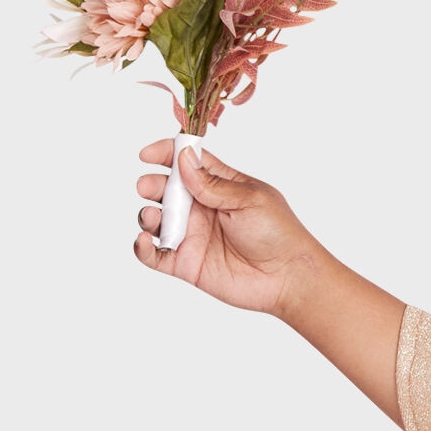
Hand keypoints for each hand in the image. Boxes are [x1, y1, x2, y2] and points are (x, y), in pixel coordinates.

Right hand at [131, 138, 328, 316]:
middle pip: (164, 189)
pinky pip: (154, 255)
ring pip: (154, 220)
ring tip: (153, 217)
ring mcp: (192, 236)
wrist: (289, 277)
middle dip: (152, 185)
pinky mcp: (186, 263)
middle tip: (149, 187)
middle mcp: (201, 208)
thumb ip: (213, 183)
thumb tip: (183, 160)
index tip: (148, 154)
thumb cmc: (278, 233)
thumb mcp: (249, 199)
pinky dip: (141, 248)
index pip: (186, 162)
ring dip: (146, 215)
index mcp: (218, 185)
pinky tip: (144, 241)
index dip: (165, 153)